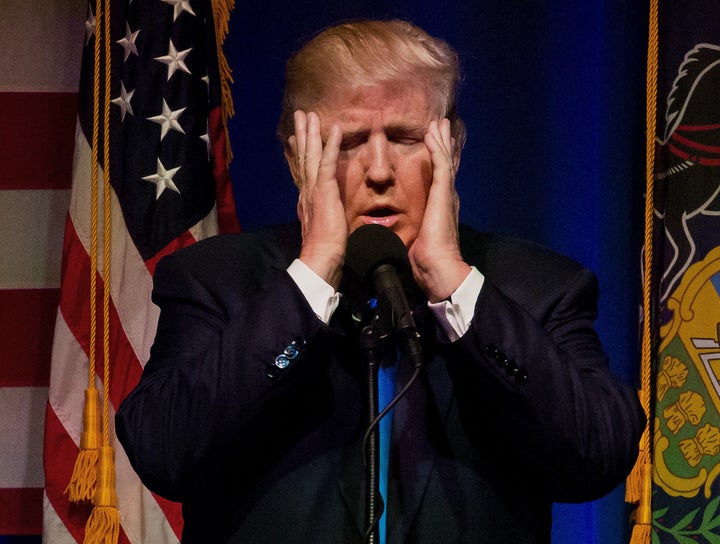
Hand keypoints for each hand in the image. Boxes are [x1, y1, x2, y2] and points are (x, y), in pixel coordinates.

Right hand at [288, 111, 345, 288]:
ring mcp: (313, 189)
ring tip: (309, 114)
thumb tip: (327, 213)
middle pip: (302, 157)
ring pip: (310, 155)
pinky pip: (326, 162)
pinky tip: (333, 128)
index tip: (296, 138)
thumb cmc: (326, 249)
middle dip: (302, 135)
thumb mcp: (324, 227)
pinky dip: (330, 144)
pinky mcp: (323, 190)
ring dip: (311, 133)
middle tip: (300, 115)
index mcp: (306, 200)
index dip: (299, 153)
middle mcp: (306, 191)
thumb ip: (324, 217)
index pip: (302, 171)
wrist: (321, 257)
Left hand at [408, 118, 470, 301]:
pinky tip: (433, 134)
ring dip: (441, 140)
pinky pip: (441, 164)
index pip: (438, 177)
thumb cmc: (423, 258)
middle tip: (440, 125)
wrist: (437, 266)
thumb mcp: (414, 237)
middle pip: (445, 164)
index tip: (433, 145)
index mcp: (439, 206)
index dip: (437, 160)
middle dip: (442, 144)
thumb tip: (395, 230)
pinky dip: (437, 148)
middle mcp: (445, 197)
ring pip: (445, 159)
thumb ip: (409, 228)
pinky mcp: (443, 193)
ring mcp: (446, 193)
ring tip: (439, 123)